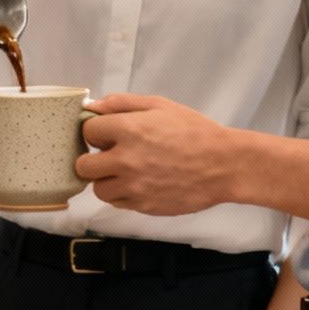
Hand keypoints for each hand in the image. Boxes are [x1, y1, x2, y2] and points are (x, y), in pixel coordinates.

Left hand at [75, 94, 240, 215]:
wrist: (225, 165)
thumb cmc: (195, 131)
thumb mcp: (160, 105)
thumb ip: (123, 103)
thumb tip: (93, 106)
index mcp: (128, 130)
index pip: (88, 132)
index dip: (97, 131)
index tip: (109, 133)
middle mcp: (125, 160)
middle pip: (83, 166)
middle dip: (94, 159)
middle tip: (110, 155)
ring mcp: (133, 186)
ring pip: (98, 189)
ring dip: (106, 180)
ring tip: (125, 172)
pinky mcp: (143, 205)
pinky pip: (117, 203)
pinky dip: (122, 194)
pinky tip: (139, 183)